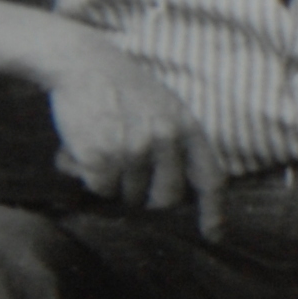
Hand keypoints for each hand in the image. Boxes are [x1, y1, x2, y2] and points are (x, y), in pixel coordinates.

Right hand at [48, 39, 225, 236]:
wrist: (82, 62)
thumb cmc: (124, 89)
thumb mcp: (166, 107)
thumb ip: (180, 143)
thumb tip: (184, 192)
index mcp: (187, 127)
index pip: (210, 178)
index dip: (214, 212)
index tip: (214, 236)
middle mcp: (165, 139)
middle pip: (166, 199)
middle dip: (148, 197)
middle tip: (128, 172)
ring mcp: (133, 149)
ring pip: (129, 195)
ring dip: (115, 182)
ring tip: (104, 146)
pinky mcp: (101, 157)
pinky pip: (101, 189)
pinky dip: (90, 177)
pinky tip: (84, 149)